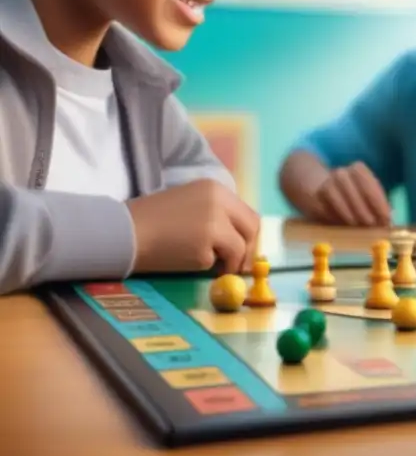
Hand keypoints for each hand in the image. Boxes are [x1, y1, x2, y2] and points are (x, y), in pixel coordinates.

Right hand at [128, 179, 260, 274]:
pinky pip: (215, 263)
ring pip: (239, 249)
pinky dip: (206, 267)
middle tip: (238, 266)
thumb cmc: (151, 219)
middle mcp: (220, 202)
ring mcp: (214, 224)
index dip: (248, 234)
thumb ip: (216, 214)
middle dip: (249, 250)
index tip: (243, 250)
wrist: (123, 231)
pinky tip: (185, 261)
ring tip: (208, 266)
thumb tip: (240, 238)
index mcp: (216, 188)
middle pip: (252, 228)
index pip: (247, 213)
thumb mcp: (189, 203)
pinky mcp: (204, 247)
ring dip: (229, 262)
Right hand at [312, 161, 390, 225]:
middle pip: (350, 188)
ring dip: (348, 213)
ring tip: (358, 227)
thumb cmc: (355, 197)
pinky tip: (344, 227)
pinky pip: (323, 207)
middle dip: (362, 209)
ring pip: (334, 196)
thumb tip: (389, 221)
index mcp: (358, 169)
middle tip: (371, 225)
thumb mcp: (369, 197)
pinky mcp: (315, 199)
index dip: (377, 200)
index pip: (368, 181)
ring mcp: (326, 184)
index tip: (385, 218)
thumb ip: (379, 207)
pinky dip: (335, 218)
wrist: (325, 193)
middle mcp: (341, 173)